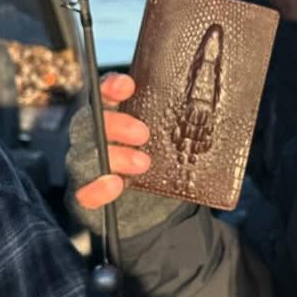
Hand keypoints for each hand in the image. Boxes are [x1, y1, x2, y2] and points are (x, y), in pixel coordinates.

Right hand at [65, 74, 176, 236]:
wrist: (154, 210)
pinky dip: (97, 188)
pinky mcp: (85, 195)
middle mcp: (93, 138)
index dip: (111, 88)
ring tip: (142, 163)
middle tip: (143, 134)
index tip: (128, 86)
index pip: (104, 95)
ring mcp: (85, 166)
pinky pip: (83, 192)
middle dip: (115, 124)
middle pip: (89, 123)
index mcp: (112, 117)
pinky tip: (115, 185)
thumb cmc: (163, 165)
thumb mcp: (173, 143)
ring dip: (113, 156)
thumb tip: (213, 112)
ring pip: (84, 155)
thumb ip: (179, 127)